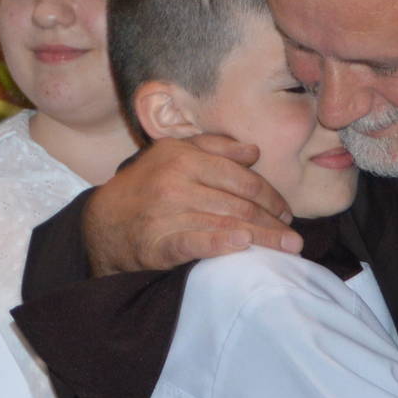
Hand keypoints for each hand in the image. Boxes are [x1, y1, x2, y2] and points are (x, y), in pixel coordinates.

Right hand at [83, 135, 298, 276]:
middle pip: (238, 203)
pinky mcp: (157, 242)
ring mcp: (165, 212)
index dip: (269, 196)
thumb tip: (253, 152)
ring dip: (262, 239)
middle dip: (272, 221)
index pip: (240, 178)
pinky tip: (242, 247)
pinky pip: (195, 242)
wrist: (103, 222)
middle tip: (295, 238)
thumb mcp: (173, 154)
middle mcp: (175, 181)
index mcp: (184, 157)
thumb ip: (214, 147)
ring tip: (287, 250)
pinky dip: (220, 244)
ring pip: (225, 224)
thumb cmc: (145, 186)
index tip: (286, 212)